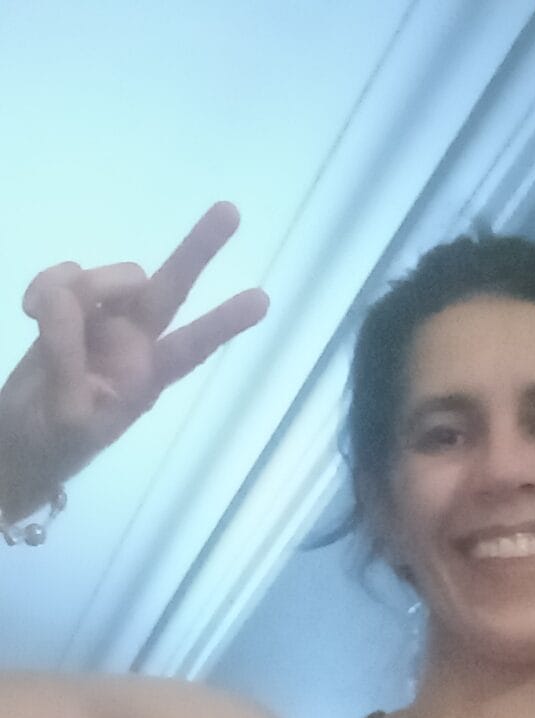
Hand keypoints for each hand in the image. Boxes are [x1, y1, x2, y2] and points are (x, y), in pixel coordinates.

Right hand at [0, 202, 268, 517]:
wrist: (21, 437)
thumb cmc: (56, 439)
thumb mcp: (67, 412)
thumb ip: (68, 357)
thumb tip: (65, 299)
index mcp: (146, 377)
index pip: (191, 347)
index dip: (223, 324)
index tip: (261, 301)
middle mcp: (135, 341)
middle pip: (170, 287)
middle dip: (198, 251)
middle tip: (230, 211)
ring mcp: (106, 319)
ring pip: (105, 276)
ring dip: (71, 289)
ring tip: (38, 320)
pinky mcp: (73, 306)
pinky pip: (65, 274)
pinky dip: (45, 283)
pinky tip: (27, 309)